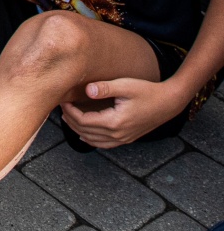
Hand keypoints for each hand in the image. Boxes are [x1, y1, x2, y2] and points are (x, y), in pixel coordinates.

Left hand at [61, 76, 181, 148]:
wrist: (168, 103)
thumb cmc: (147, 91)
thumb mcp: (125, 86)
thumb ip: (105, 88)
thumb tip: (87, 90)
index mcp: (115, 122)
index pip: (84, 121)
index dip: (70, 112)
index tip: (62, 101)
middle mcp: (118, 134)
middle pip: (86, 132)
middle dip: (71, 121)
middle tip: (61, 108)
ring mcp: (123, 138)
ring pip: (94, 141)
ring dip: (78, 131)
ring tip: (67, 119)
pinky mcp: (127, 138)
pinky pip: (104, 144)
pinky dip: (91, 140)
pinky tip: (85, 135)